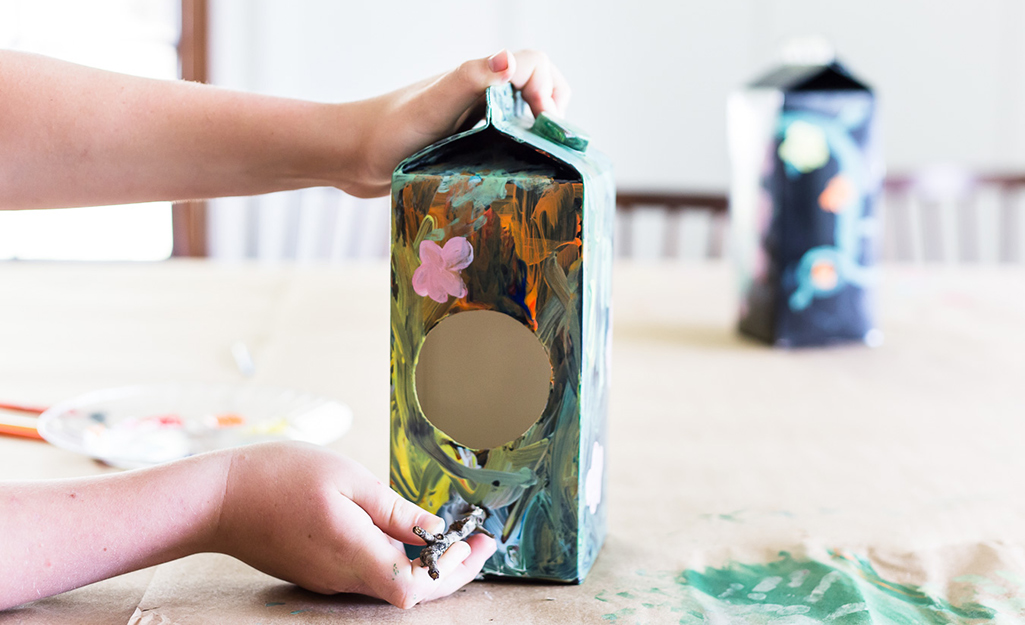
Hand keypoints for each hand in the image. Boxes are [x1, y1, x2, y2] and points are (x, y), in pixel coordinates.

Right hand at [212, 441, 495, 608]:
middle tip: (483, 542)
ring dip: (428, 565)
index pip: (415, 588)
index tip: (475, 542)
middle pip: (410, 591)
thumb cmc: (279, 478)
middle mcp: (343, 577)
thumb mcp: (348, 480)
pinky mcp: (318, 571)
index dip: (452, 571)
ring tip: (457, 536)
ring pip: (390, 584)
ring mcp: (328, 578)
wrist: (218, 498)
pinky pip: (368, 573)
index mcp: (355, 554)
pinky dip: (399, 560)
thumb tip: (434, 530)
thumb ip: (394, 511)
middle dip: (453, 569)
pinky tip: (410, 536)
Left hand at [346, 49, 570, 197]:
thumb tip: (509, 60)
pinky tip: (512, 182)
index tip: (542, 124)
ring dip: (536, 139)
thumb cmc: (386, 131)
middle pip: (537, 91)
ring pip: (523, 121)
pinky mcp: (465, 149)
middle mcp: (480, 97)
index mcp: (478, 79)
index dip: (549, 89)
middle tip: (546, 147)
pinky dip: (517, 160)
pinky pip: (504, 148)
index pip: (534, 64)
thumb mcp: (432, 105)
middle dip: (552, 113)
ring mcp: (473, 123)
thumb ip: (469, 80)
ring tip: (536, 167)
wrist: (348, 158)